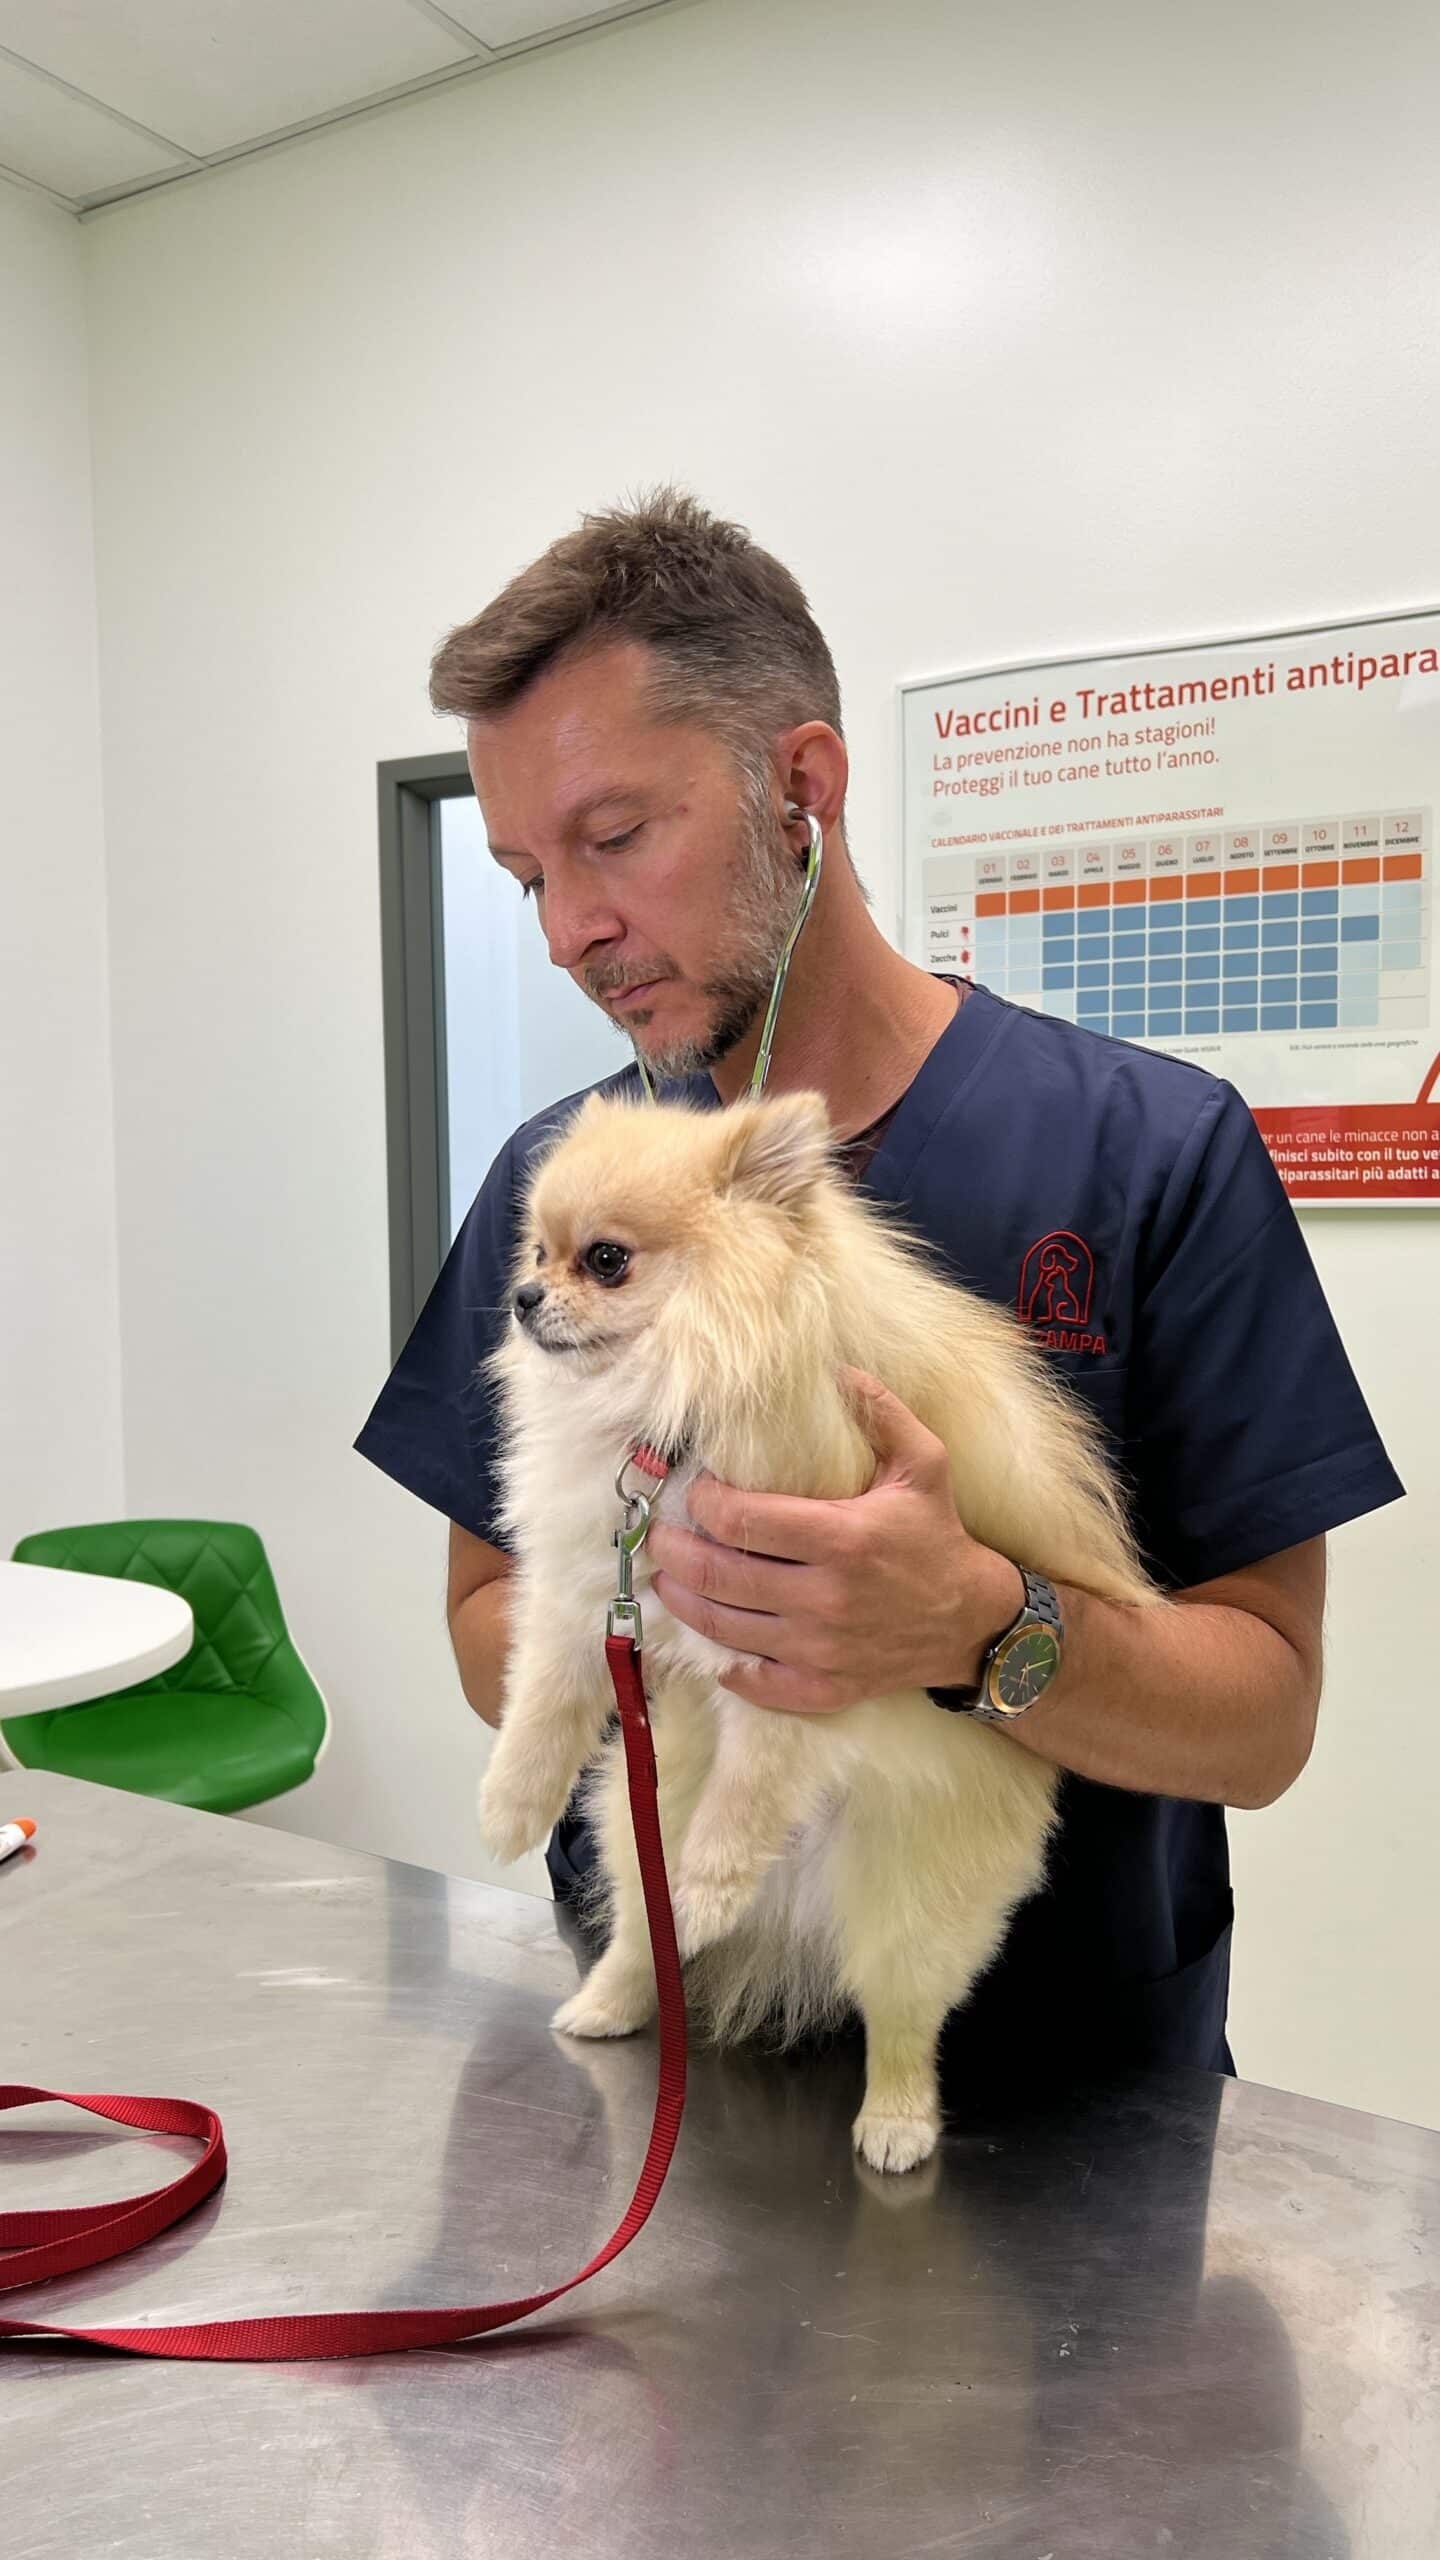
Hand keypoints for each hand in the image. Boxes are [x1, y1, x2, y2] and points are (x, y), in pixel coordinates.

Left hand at [647, 1367, 1023, 1714]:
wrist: (971, 1621)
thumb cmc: (938, 1536)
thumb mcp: (924, 1464)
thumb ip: (881, 1413)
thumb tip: (837, 1369)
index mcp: (843, 1538)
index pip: (743, 1521)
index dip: (705, 1504)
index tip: (698, 1491)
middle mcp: (826, 1597)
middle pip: (720, 1575)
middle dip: (675, 1552)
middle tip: (660, 1535)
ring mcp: (821, 1648)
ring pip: (724, 1628)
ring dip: (683, 1602)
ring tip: (666, 1579)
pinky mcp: (823, 1686)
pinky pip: (755, 1682)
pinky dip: (725, 1666)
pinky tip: (711, 1641)